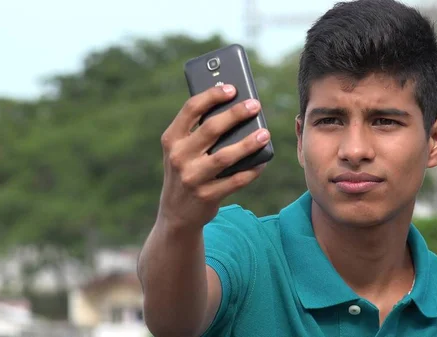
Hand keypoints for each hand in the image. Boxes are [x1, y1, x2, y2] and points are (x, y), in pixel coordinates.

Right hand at [158, 84, 269, 229]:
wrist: (176, 213)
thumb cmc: (186, 170)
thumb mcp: (182, 150)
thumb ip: (199, 130)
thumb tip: (235, 107)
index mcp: (172, 139)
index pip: (191, 109)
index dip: (213, 95)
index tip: (233, 88)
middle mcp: (179, 157)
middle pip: (211, 129)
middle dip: (236, 114)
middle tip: (255, 105)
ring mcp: (192, 178)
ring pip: (225, 156)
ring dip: (248, 143)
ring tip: (265, 133)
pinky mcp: (207, 196)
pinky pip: (235, 181)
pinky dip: (251, 170)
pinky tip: (263, 162)